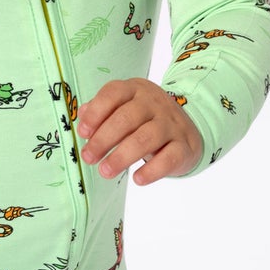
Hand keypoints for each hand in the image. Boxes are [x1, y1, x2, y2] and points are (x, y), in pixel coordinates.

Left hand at [75, 78, 202, 185]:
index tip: (83, 133)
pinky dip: (152, 170)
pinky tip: (137, 179)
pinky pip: (168, 158)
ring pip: (145, 138)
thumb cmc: (145, 121)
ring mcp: (171, 124)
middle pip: (127, 118)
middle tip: (88, 158)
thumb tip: (83, 116)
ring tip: (105, 171)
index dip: (96, 112)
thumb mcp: (124, 109)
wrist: (186, 133)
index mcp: (136, 90)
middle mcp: (155, 103)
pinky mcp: (184, 146)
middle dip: (103, 139)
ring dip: (121, 156)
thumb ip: (102, 111)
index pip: (114, 93)